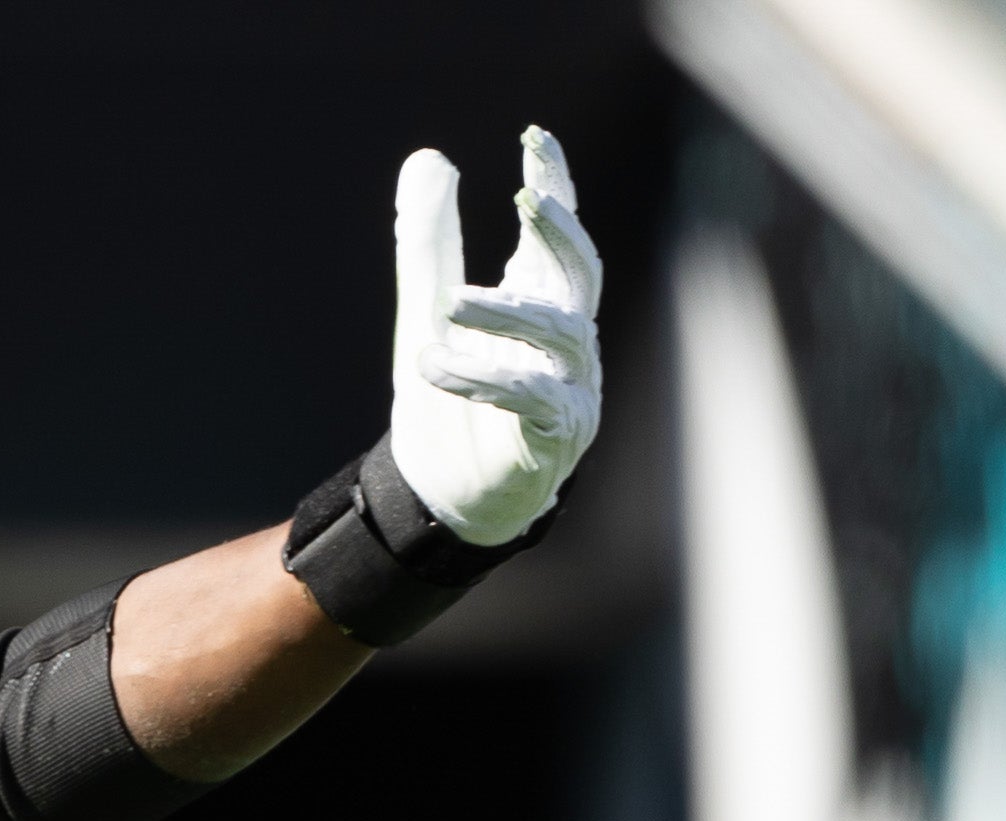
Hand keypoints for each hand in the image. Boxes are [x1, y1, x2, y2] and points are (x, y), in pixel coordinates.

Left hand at [388, 128, 604, 548]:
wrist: (441, 496)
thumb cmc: (448, 403)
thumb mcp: (426, 312)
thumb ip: (428, 244)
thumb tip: (429, 158)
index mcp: (544, 303)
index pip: (557, 236)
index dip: (555, 185)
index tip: (535, 140)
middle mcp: (569, 340)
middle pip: (579, 272)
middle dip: (559, 232)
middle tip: (526, 199)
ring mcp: (573, 387)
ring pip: (557, 334)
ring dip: (505, 314)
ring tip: (447, 305)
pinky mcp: (555, 437)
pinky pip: (531, 398)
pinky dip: (484, 378)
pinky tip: (436, 365)